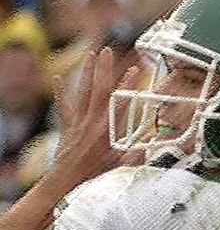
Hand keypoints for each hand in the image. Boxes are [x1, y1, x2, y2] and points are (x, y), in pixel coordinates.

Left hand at [51, 47, 144, 191]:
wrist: (68, 178)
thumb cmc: (94, 173)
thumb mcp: (121, 164)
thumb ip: (137, 155)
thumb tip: (150, 149)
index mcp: (107, 129)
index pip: (120, 101)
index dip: (127, 85)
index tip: (134, 70)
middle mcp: (92, 121)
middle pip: (99, 89)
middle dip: (104, 68)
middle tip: (107, 51)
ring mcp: (78, 120)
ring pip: (82, 91)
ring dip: (87, 72)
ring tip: (91, 55)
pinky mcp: (68, 124)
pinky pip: (63, 105)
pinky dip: (60, 91)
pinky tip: (58, 78)